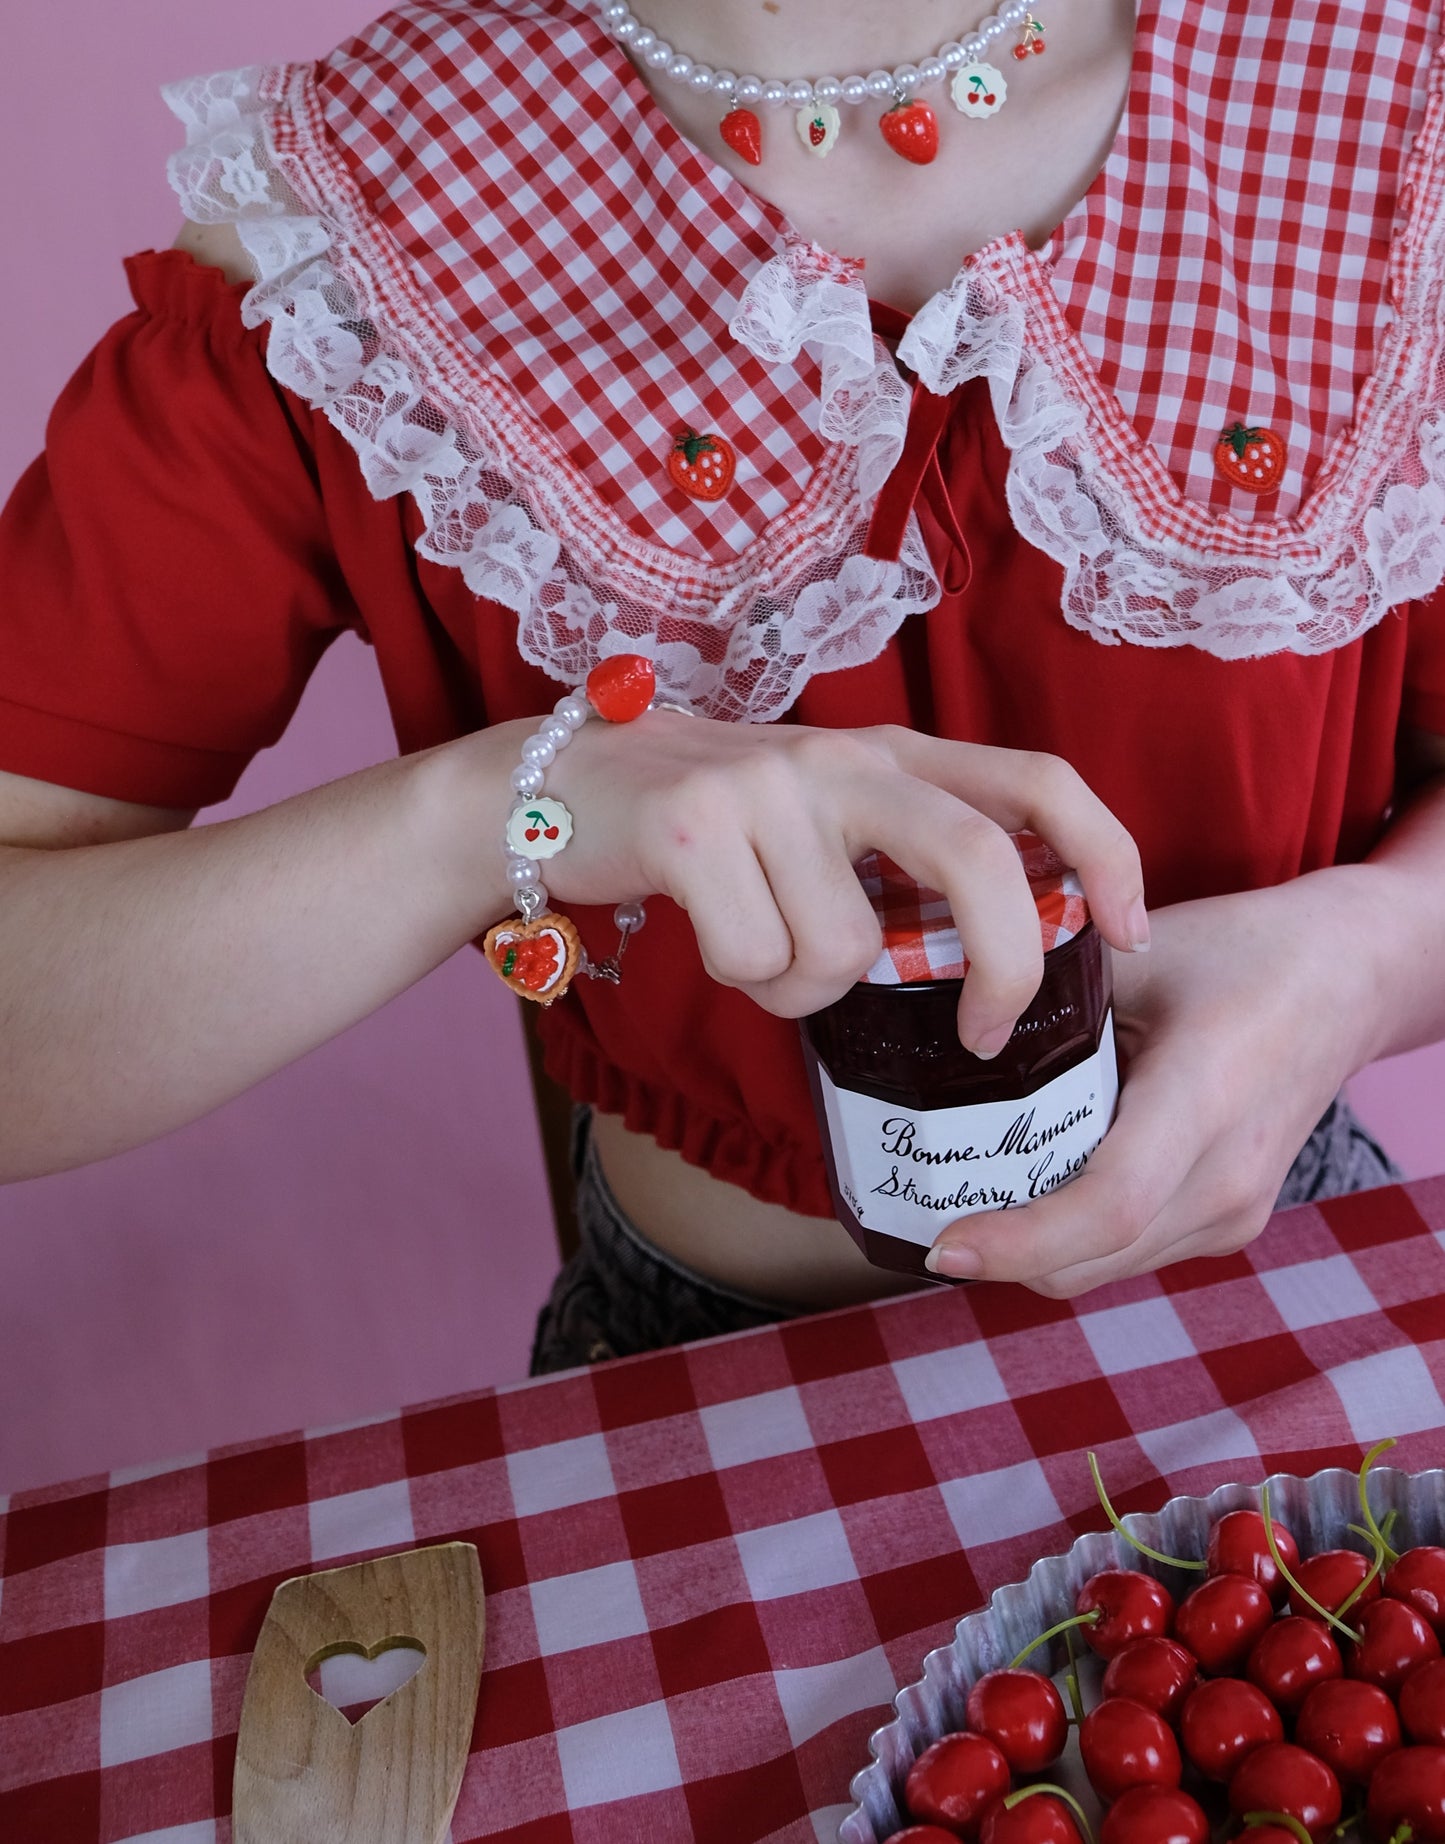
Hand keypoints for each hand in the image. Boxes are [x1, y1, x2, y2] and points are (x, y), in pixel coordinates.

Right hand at [543, 714, 1148, 1054]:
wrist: (558, 788)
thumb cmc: (711, 832)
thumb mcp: (822, 825)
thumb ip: (900, 868)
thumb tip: (989, 969)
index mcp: (893, 755)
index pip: (1038, 780)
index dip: (1106, 853)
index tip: (1132, 933)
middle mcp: (844, 758)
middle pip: (979, 861)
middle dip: (1003, 968)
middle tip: (981, 1036)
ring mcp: (768, 787)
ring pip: (845, 951)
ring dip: (801, 988)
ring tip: (758, 945)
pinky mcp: (693, 826)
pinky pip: (759, 961)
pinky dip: (741, 981)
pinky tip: (712, 937)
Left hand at [924, 871, 1383, 1292]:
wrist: (1351, 978)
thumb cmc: (1241, 952)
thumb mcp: (1135, 954)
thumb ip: (1046, 998)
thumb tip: (941, 1033)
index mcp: (1206, 1098)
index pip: (1108, 1205)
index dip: (1019, 1240)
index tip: (943, 1243)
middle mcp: (1229, 1176)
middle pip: (1092, 1258)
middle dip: (1001, 1253)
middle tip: (922, 1211)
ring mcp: (1238, 1210)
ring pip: (1107, 1268)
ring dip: (1034, 1251)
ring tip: (968, 1196)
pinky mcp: (1233, 1221)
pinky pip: (1133, 1252)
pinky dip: (1074, 1236)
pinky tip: (1036, 1180)